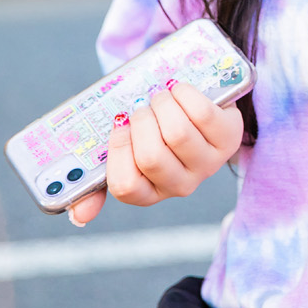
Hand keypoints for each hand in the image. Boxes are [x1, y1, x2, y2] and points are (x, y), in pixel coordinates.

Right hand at [68, 81, 244, 224]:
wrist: (206, 111)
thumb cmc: (159, 131)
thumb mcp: (130, 152)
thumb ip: (99, 179)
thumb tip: (79, 217)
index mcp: (150, 190)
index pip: (126, 187)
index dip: (119, 150)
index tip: (119, 125)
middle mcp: (181, 185)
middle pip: (152, 156)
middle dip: (141, 121)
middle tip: (142, 107)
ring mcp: (207, 164)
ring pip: (177, 134)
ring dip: (163, 105)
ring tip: (161, 97)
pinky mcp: (228, 139)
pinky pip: (203, 114)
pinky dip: (185, 94)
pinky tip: (180, 90)